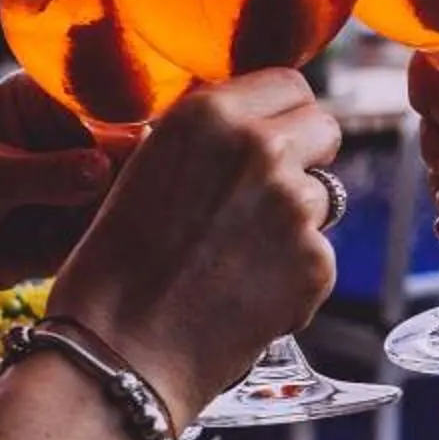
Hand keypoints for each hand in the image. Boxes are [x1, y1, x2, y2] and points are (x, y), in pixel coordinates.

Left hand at [0, 75, 115, 328]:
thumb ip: (44, 175)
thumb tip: (105, 169)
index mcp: (36, 101)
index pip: (97, 100)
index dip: (124, 118)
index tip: (140, 144)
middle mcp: (60, 141)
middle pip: (119, 151)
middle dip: (127, 176)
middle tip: (129, 200)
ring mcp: (66, 191)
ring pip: (116, 198)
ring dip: (116, 217)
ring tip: (104, 234)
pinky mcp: (63, 237)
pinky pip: (98, 240)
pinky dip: (100, 250)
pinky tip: (91, 257)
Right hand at [43, 72, 341, 427]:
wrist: (116, 355)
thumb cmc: (113, 269)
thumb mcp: (146, 168)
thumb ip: (207, 138)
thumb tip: (252, 124)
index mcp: (209, 114)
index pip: (289, 84)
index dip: (279, 115)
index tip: (268, 137)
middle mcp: (260, 148)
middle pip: (323, 128)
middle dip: (303, 156)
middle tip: (262, 199)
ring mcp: (295, 207)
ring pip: (324, 197)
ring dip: (294, 222)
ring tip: (235, 260)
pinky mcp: (316, 264)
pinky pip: (319, 255)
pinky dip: (293, 276)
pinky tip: (243, 295)